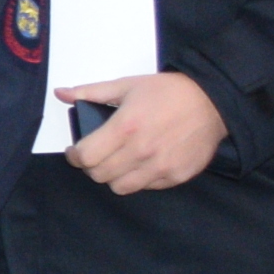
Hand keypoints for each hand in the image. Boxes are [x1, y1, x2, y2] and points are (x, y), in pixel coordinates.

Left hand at [58, 72, 227, 194]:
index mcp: (125, 127)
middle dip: (91, 166)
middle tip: (96, 156)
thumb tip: (61, 93)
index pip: (86, 157)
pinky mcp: (177, 176)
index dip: (75, 155)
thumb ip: (91, 92)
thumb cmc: (168, 92)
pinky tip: (142, 163)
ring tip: (118, 162)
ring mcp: (160, 167)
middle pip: (99, 175)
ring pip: (120, 187)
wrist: (213, 101)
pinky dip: (138, 179)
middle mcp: (141, 151)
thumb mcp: (127, 85)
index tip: (75, 151)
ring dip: (113, 176)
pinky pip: (146, 187)